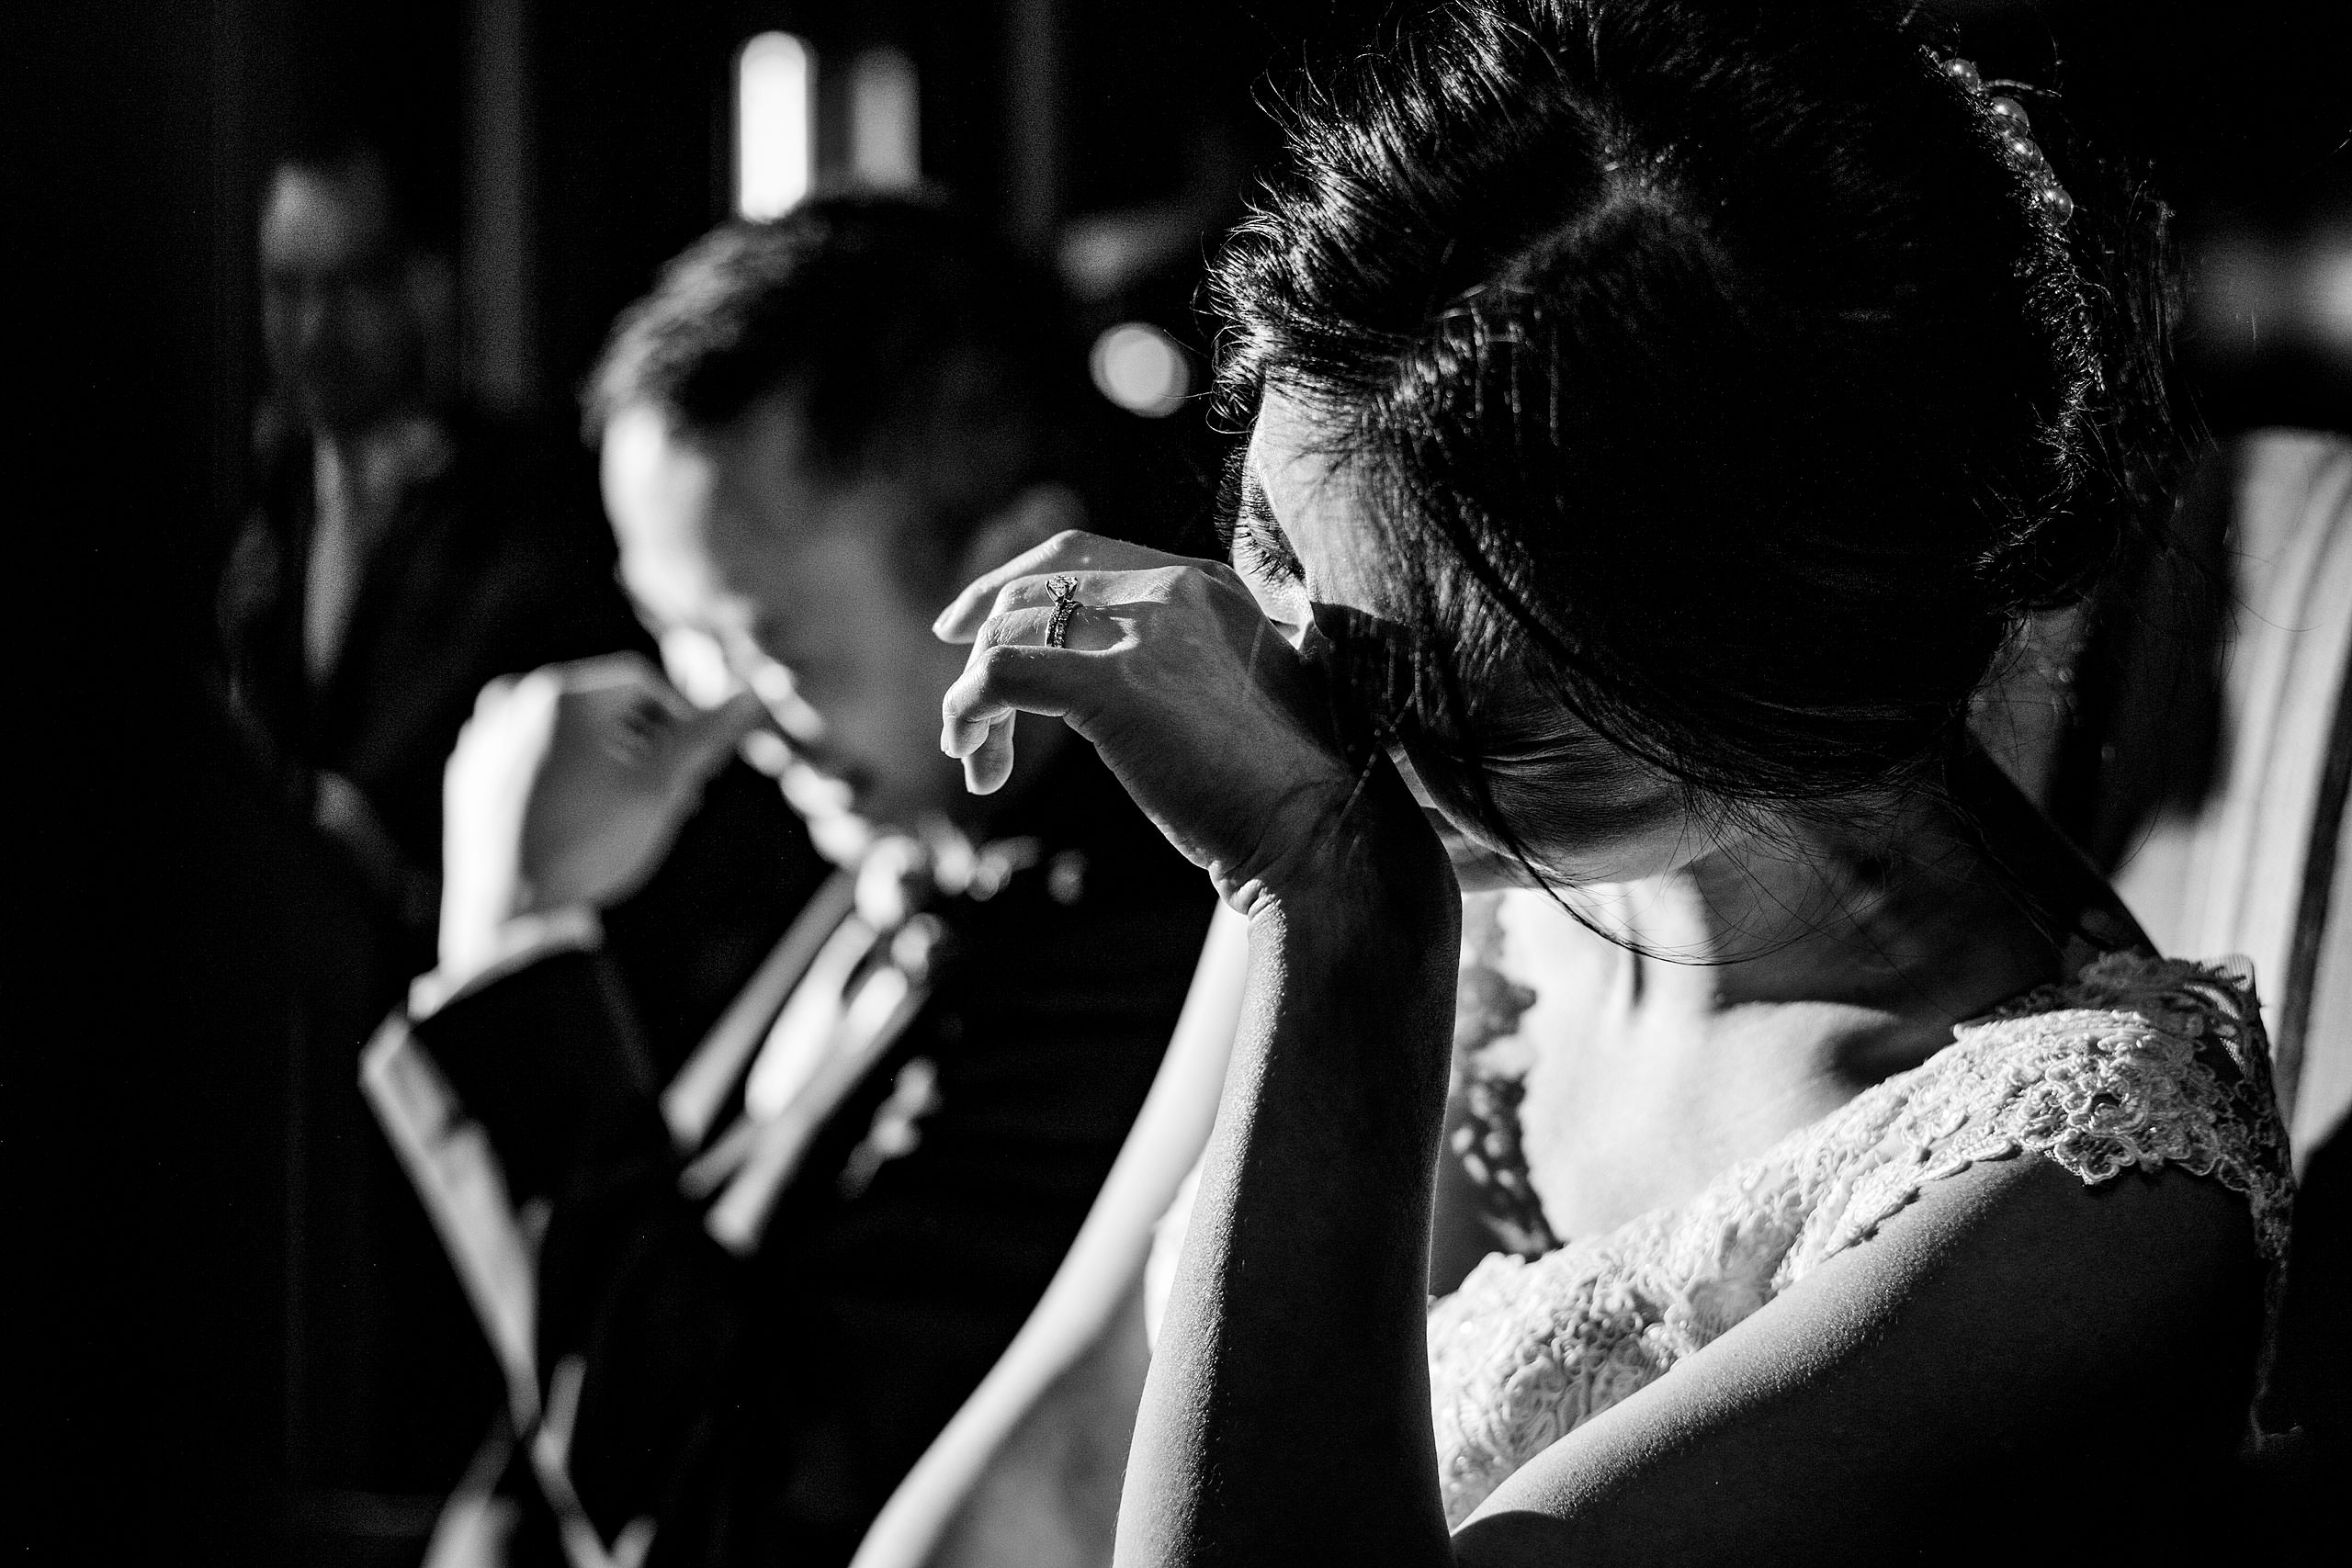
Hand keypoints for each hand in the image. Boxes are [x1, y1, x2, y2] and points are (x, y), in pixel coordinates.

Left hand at [440, 653, 766, 975]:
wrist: (509, 915)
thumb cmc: (588, 843)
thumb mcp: (661, 788)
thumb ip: (706, 736)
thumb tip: (753, 696)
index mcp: (557, 693)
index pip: (640, 681)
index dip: (683, 715)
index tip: (702, 759)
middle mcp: (510, 703)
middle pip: (601, 706)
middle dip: (648, 742)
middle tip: (678, 790)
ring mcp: (483, 741)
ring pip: (565, 734)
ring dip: (610, 759)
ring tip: (637, 807)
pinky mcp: (467, 777)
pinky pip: (529, 760)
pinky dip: (564, 776)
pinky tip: (585, 818)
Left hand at [934, 531, 1436, 909]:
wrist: (1328, 836)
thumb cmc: (1292, 796)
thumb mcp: (1242, 702)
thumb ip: (1191, 672)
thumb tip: (1130, 694)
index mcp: (1209, 585)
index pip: (1086, 554)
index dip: (1020, 581)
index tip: (981, 620)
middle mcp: (1176, 587)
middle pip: (1039, 580)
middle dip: (981, 624)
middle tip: (959, 689)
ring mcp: (1147, 630)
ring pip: (1010, 629)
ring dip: (975, 695)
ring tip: (979, 763)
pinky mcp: (1115, 686)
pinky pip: (1001, 675)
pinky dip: (969, 712)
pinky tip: (978, 761)